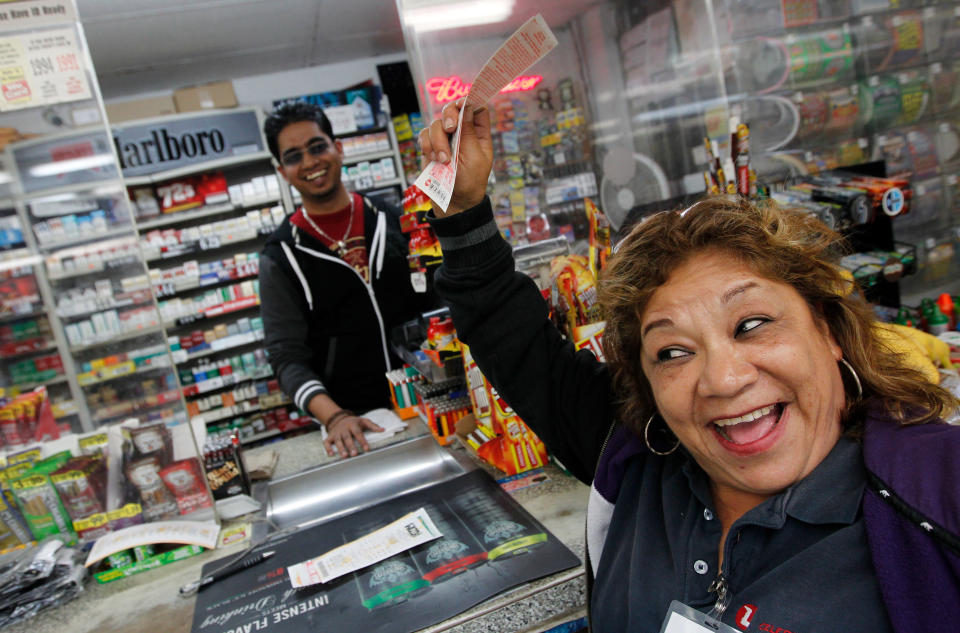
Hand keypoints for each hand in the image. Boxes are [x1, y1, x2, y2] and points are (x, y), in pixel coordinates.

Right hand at [324, 414, 383, 457]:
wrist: (340, 418)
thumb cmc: (354, 422)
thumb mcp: (364, 421)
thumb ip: (373, 426)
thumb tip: (383, 430)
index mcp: (353, 424)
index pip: (358, 433)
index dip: (362, 441)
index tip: (367, 449)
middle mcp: (344, 428)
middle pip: (347, 437)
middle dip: (351, 446)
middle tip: (354, 454)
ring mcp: (336, 432)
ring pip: (338, 441)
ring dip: (341, 449)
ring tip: (345, 456)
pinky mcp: (330, 436)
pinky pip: (327, 442)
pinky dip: (328, 448)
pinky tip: (331, 454)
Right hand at [418, 99, 493, 215]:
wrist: (453, 201)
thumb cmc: (470, 181)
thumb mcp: (474, 156)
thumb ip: (469, 131)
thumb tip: (468, 106)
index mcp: (478, 133)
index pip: (476, 107)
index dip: (471, 100)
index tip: (464, 102)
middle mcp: (461, 132)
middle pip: (453, 109)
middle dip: (449, 115)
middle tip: (450, 128)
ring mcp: (445, 138)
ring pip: (436, 123)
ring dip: (438, 140)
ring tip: (443, 160)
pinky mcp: (430, 146)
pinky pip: (424, 135)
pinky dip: (427, 145)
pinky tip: (433, 159)